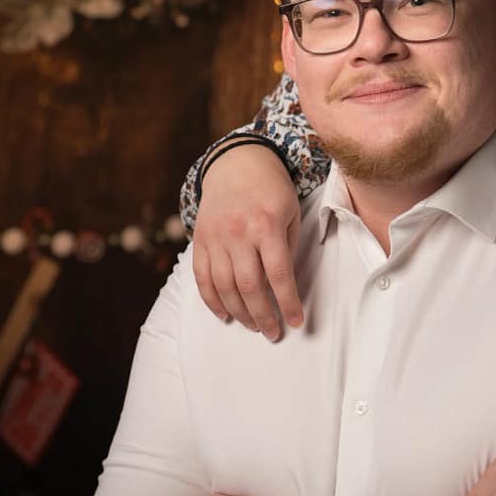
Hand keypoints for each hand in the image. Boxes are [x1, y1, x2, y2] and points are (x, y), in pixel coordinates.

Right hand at [193, 143, 303, 339]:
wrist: (235, 162)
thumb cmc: (271, 189)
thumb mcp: (291, 211)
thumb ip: (288, 246)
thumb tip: (285, 285)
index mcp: (267, 225)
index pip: (279, 274)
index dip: (288, 302)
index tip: (295, 322)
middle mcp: (238, 233)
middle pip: (249, 287)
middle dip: (263, 316)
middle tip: (273, 332)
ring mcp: (216, 237)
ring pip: (224, 287)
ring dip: (239, 313)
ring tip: (253, 325)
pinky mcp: (200, 240)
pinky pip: (202, 277)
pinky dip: (212, 300)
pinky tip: (225, 314)